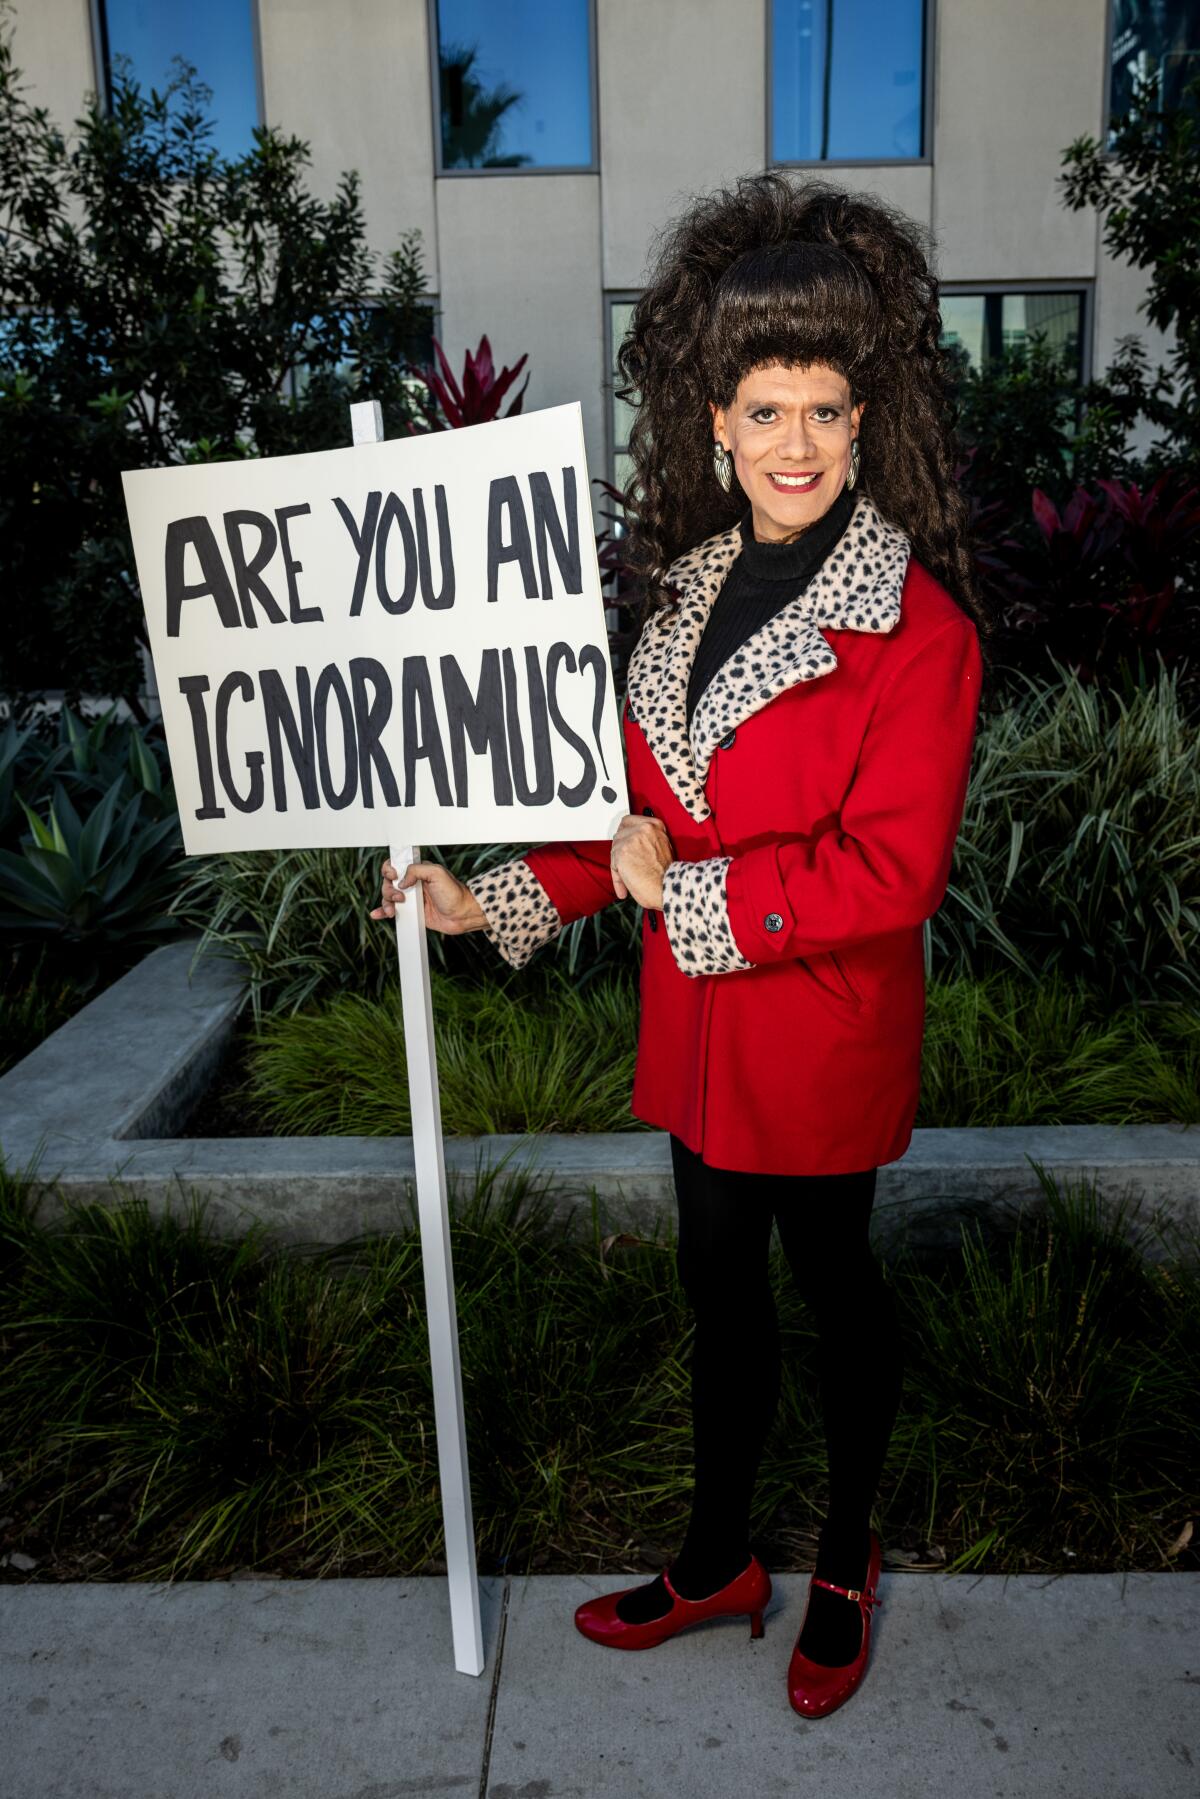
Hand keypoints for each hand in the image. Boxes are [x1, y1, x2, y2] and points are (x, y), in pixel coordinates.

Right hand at [370, 856, 487, 933]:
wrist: (462, 915)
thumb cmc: (454, 893)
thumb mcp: (437, 873)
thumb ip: (417, 870)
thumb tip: (401, 880)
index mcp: (417, 871)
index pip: (396, 865)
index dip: (390, 869)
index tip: (394, 875)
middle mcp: (412, 884)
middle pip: (388, 882)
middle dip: (389, 889)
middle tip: (400, 897)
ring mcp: (410, 899)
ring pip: (388, 897)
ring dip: (386, 902)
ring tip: (393, 910)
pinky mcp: (411, 913)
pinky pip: (393, 911)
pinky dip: (382, 912)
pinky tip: (377, 914)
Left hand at [610, 812, 673, 909]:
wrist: (666, 887)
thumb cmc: (667, 875)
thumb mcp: (664, 848)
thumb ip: (648, 840)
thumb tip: (635, 843)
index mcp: (655, 826)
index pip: (630, 821)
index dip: (626, 834)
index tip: (625, 841)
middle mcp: (644, 829)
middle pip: (620, 833)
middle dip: (621, 849)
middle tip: (626, 862)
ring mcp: (632, 839)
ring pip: (615, 848)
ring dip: (619, 863)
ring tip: (629, 875)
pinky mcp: (622, 852)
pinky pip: (613, 862)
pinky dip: (617, 875)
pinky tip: (625, 881)